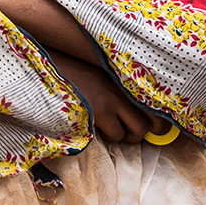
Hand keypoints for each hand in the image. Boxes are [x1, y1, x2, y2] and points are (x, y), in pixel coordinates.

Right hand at [48, 50, 170, 144]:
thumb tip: (142, 111)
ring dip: (126, 136)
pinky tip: (97, 128)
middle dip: (149, 132)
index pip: (159, 97)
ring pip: (139, 130)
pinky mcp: (100, 109)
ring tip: (112, 130)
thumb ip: (118, 84)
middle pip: (157, 118)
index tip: (154, 125)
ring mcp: (114, 96)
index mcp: (126, 72)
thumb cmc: (70, 69)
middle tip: (134, 133)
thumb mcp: (100, 71)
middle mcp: (125, 83)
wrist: (45, 67)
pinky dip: (109, 137)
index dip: (160, 117)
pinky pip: (116, 135)